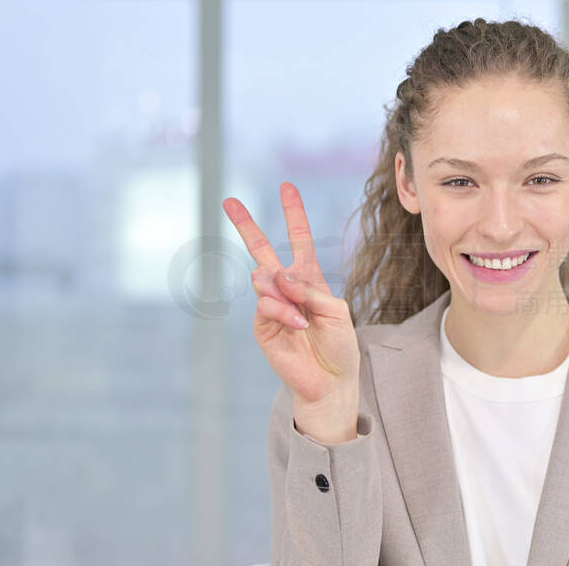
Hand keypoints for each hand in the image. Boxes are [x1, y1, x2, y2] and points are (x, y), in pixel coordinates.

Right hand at [223, 182, 359, 439]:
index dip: (294, 214)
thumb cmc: (339, 346)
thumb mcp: (337, 311)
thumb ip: (310, 290)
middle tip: (229, 201)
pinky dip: (283, 312)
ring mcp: (272, 306)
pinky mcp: (263, 326)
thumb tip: (278, 276)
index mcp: (309, 279)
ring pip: (263, 280)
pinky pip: (265, 306)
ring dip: (284, 294)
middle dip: (246, 225)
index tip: (287, 187)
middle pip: (261, 250)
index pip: (299, 241)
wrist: (331, 380)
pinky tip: (298, 325)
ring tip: (301, 317)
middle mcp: (287, 288)